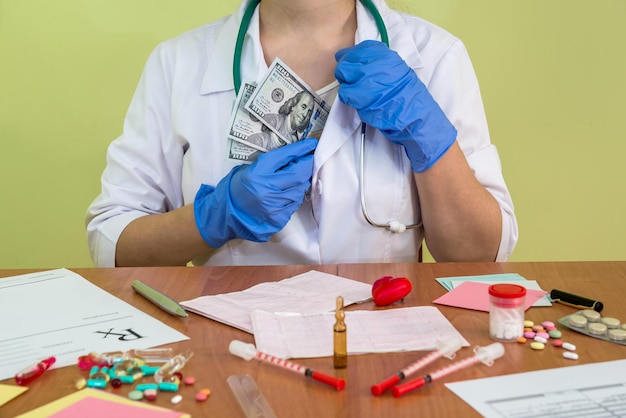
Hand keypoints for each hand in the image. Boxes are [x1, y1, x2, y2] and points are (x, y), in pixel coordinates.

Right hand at [194, 138, 316, 246]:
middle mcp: (267, 188)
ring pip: (300, 189)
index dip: (302, 149)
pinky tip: (289, 193)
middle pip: (299, 173)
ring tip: (298, 177)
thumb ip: (272, 164)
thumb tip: (295, 157)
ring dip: (302, 182)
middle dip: (307, 165)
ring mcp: (274, 205)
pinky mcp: (278, 217)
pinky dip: (295, 196)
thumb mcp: (251, 170)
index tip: (311, 145)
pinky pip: (294, 204)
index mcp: (258, 172)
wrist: (228, 214)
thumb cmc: (238, 189)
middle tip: (310, 160)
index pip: (286, 156)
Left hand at [335, 40, 456, 171]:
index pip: (354, 51)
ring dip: (347, 86)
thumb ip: (375, 60)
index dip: (350, 60)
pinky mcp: (360, 96)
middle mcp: (373, 63)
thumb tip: (351, 58)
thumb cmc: (404, 91)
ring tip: (359, 92)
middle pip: (345, 63)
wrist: (412, 112)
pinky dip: (349, 98)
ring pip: (343, 78)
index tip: (353, 67)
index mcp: (382, 54)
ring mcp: (366, 79)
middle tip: (353, 81)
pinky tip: (361, 101)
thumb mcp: (394, 66)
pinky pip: (345, 94)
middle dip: (345, 73)